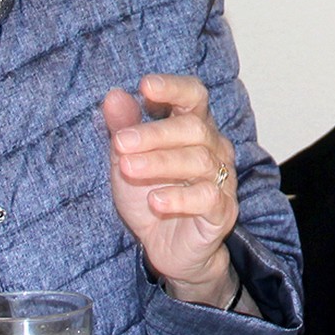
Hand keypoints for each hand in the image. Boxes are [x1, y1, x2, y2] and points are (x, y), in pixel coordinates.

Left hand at [103, 74, 238, 305]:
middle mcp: (214, 148)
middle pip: (194, 128)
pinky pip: (207, 197)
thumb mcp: (127, 161)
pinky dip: (179, 198)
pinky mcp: (222, 211)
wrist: (167, 247)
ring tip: (127, 169)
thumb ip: (123, 128)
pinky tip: (154, 200)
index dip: (173, 88)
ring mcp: (221, 179)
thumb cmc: (151, 196)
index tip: (145, 86)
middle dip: (155, 133)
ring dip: (160, 163)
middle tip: (120, 142)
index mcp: (193, 127)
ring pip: (199, 160)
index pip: (193, 96)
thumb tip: (112, 95)